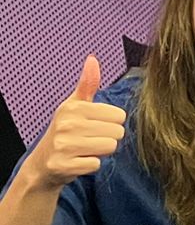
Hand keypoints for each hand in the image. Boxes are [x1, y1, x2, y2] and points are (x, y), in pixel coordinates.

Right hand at [23, 59, 120, 192]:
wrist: (43, 163)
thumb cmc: (65, 130)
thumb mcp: (74, 105)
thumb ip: (87, 84)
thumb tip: (93, 59)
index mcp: (73, 107)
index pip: (120, 115)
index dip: (110, 123)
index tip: (93, 126)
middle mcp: (67, 124)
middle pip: (118, 132)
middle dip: (107, 138)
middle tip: (89, 140)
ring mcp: (64, 146)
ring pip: (110, 147)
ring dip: (101, 152)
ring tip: (84, 150)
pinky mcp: (64, 165)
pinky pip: (97, 164)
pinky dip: (91, 165)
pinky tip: (78, 161)